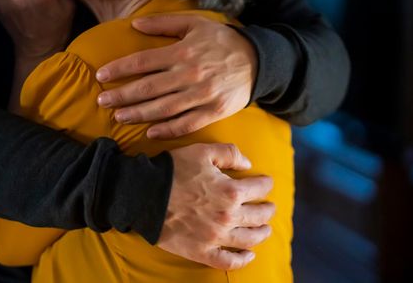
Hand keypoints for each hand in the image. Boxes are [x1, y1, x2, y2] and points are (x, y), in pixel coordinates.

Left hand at [95, 15, 257, 139]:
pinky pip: (186, 124)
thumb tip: (135, 24)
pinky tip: (150, 133)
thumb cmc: (222, 41)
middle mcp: (189, 75)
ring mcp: (202, 95)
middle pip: (147, 88)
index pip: (142, 62)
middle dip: (121, 95)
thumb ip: (164, 23)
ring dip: (138, 114)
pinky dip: (168, 130)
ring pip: (163, 109)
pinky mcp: (213, 112)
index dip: (118, 69)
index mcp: (183, 52)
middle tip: (102, 101)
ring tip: (119, 117)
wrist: (258, 61)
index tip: (101, 75)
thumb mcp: (195, 23)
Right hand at [157, 143, 274, 269]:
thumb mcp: (202, 151)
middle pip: (260, 215)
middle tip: (269, 206)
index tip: (265, 182)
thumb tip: (248, 164)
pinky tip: (248, 254)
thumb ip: (230, 153)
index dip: (266, 183)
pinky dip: (242, 259)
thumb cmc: (172, 170)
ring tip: (265, 229)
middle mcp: (228, 216)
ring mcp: (215, 237)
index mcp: (230, 191)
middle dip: (268, 209)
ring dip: (262, 233)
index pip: (260, 188)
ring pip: (250, 239)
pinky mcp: (201, 251)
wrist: (143, 194)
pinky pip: (228, 261)